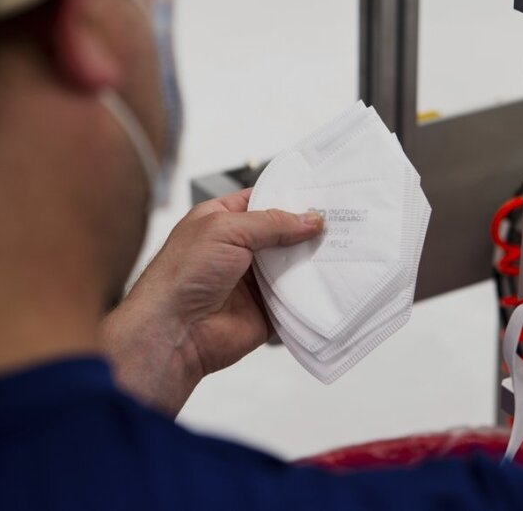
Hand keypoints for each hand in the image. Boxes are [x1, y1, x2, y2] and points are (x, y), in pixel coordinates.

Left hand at [103, 189, 322, 415]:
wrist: (175, 330)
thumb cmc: (184, 274)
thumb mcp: (227, 230)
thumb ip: (272, 223)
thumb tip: (312, 219)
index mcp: (223, 220)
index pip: (263, 200)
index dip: (290, 196)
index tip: (323, 192)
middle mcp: (240, 248)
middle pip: (284, 233)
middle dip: (309, 229)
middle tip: (343, 219)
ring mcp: (254, 279)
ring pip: (295, 265)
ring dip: (314, 259)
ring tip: (347, 245)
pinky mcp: (267, 309)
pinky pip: (297, 297)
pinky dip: (313, 291)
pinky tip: (335, 278)